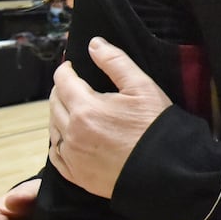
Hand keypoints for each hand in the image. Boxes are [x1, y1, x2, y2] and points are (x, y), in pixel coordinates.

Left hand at [49, 37, 170, 197]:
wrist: (167, 171)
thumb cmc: (156, 127)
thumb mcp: (142, 87)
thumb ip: (115, 62)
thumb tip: (94, 44)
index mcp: (86, 108)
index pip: (62, 81)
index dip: (66, 70)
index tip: (72, 67)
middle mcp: (72, 133)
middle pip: (54, 104)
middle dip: (61, 91)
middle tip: (74, 86)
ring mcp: (73, 157)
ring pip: (53, 129)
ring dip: (59, 115)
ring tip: (74, 110)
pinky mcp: (77, 176)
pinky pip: (56, 155)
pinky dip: (59, 142)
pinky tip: (70, 138)